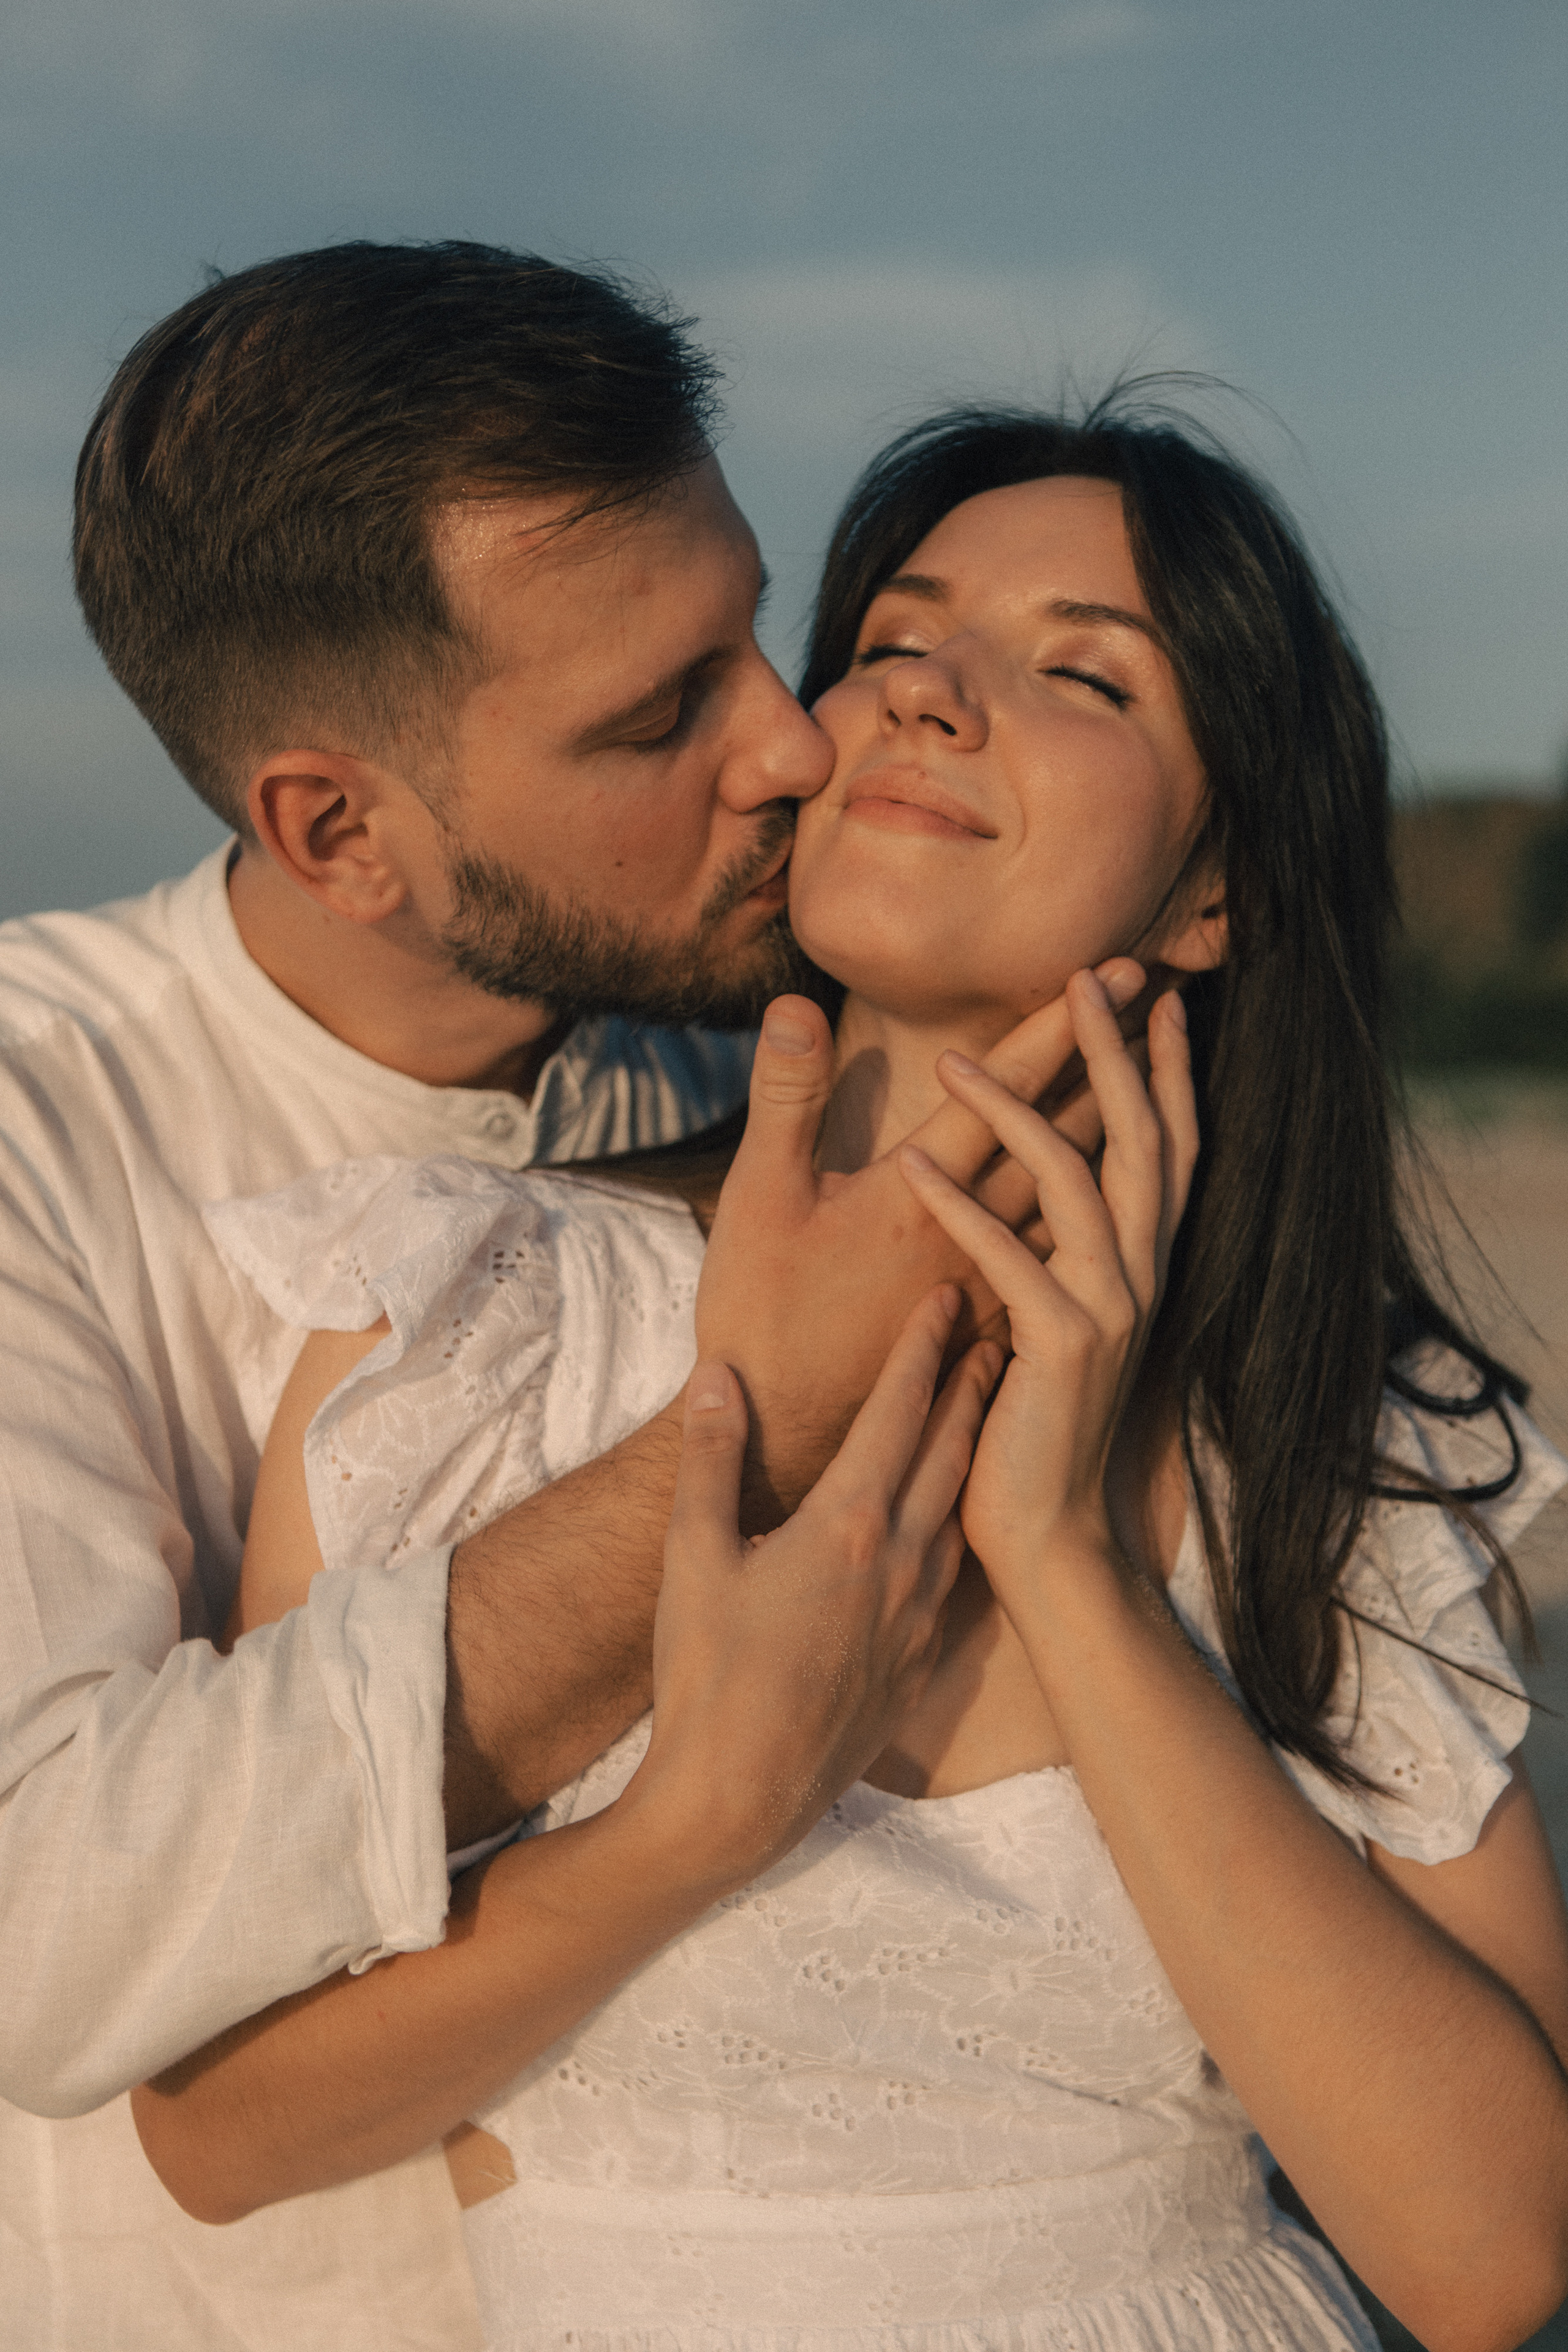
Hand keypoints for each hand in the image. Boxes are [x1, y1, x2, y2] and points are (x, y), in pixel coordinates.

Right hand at [626, 1287, 1001, 1886]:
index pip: (899, 1411)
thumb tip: (720, 1374)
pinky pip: (955, 1569)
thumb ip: (712, 1458)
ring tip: (988, 1403)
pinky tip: (957, 1516)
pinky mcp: (920, 1658)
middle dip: (974, 1379)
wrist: (740, 1799)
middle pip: (951, 1448)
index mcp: (848, 1524)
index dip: (923, 1346)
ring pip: (960, 1506)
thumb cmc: (705, 1676)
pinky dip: (963, 1519)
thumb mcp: (694, 1557)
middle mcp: (901, 1560)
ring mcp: (918, 1613)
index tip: (946, 1294)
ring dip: (975, 1446)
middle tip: (998, 1323)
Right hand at [695, 960, 1145, 1521]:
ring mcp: (991, 1287)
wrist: (783, 1444)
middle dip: (1109, 1063)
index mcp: (919, 1200)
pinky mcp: (991, 1325)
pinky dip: (1095, 1205)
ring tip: (1151, 1077)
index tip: (1116, 975)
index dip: (1062, 1030)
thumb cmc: (761, 1319)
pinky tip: (1116, 1188)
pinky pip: (1060, 1254)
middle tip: (1156, 1000)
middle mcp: (974, 1240)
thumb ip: (784, 1100)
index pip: (1008, 1095)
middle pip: (1064, 1138)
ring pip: (1074, 1199)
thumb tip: (796, 1006)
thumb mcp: (756, 1202)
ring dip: (1115, 1132)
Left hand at [897, 974, 1196, 1597]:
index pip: (1166, 1146)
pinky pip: (1009, 1257)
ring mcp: (1107, 1311)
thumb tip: (1033, 1190)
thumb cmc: (1032, 1425)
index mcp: (1135, 1265)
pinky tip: (916, 1161)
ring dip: (1016, 1108)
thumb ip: (1054, 1251)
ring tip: (954, 1055)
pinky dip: (962, 1206)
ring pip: (1078, 1181)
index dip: (1166, 1069)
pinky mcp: (1060, 1349)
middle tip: (1087, 976)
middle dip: (1114, 1052)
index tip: (1157, 996)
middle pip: (1141, 1138)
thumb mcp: (1052, 1322)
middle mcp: (1136, 1277)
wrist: (1043, 1533)